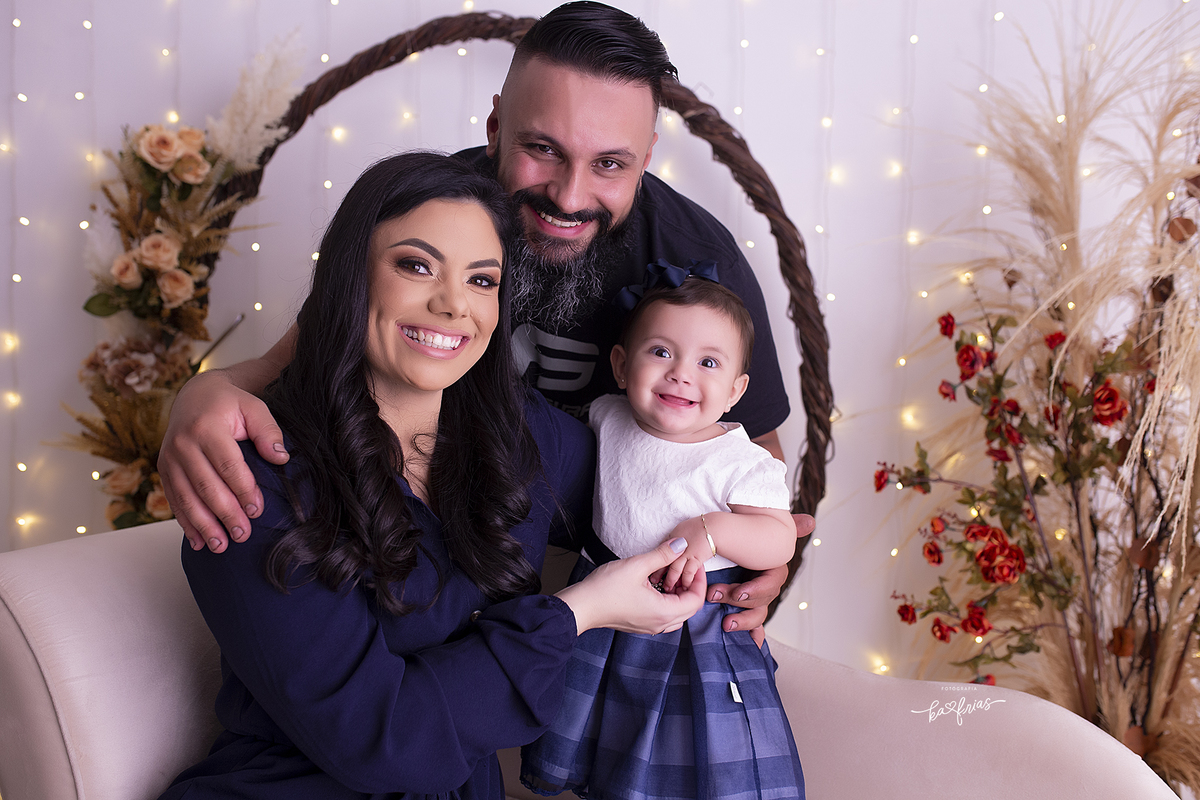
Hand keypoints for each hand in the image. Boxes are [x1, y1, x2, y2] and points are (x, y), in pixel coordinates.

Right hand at [157, 370, 287, 552]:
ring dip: (203, 525)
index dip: (243, 490)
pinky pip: (174, 500)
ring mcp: (169, 458)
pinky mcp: (164, 470)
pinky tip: (198, 541)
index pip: (228, 465)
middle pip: (206, 486)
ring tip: (221, 546)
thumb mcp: (254, 407)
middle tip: (243, 535)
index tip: (257, 511)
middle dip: (225, 514)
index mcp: (207, 427)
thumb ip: (268, 432)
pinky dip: (185, 523)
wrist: (194, 395)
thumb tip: (281, 459)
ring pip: (186, 498)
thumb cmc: (229, 404)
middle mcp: (183, 444)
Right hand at [556, 538, 705, 634]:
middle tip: (685, 567)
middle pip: (689, 608)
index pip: (696, 600)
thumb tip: (681, 545)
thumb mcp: (637, 565)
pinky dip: (668, 601)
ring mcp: (650, 627)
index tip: (693, 563)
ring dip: (679, 595)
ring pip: (677, 613)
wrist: (581, 606)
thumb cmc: (605, 588)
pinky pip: (664, 616)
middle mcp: (660, 624)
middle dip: (691, 586)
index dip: (700, 580)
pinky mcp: (640, 624)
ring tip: (671, 575)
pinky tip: (657, 586)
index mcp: (663, 612)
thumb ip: (663, 554)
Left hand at [707, 513, 814, 645]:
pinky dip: (754, 637)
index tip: (738, 592)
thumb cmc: (742, 532)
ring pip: (757, 615)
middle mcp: (765, 585)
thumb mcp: (758, 526)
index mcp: (771, 569)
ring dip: (743, 621)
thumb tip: (810, 522)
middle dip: (739, 603)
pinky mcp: (745, 608)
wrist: (721, 538)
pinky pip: (754, 627)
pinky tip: (752, 646)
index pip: (771, 584)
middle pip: (761, 601)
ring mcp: (755, 599)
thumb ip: (788, 525)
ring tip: (724, 623)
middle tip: (715, 596)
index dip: (756, 590)